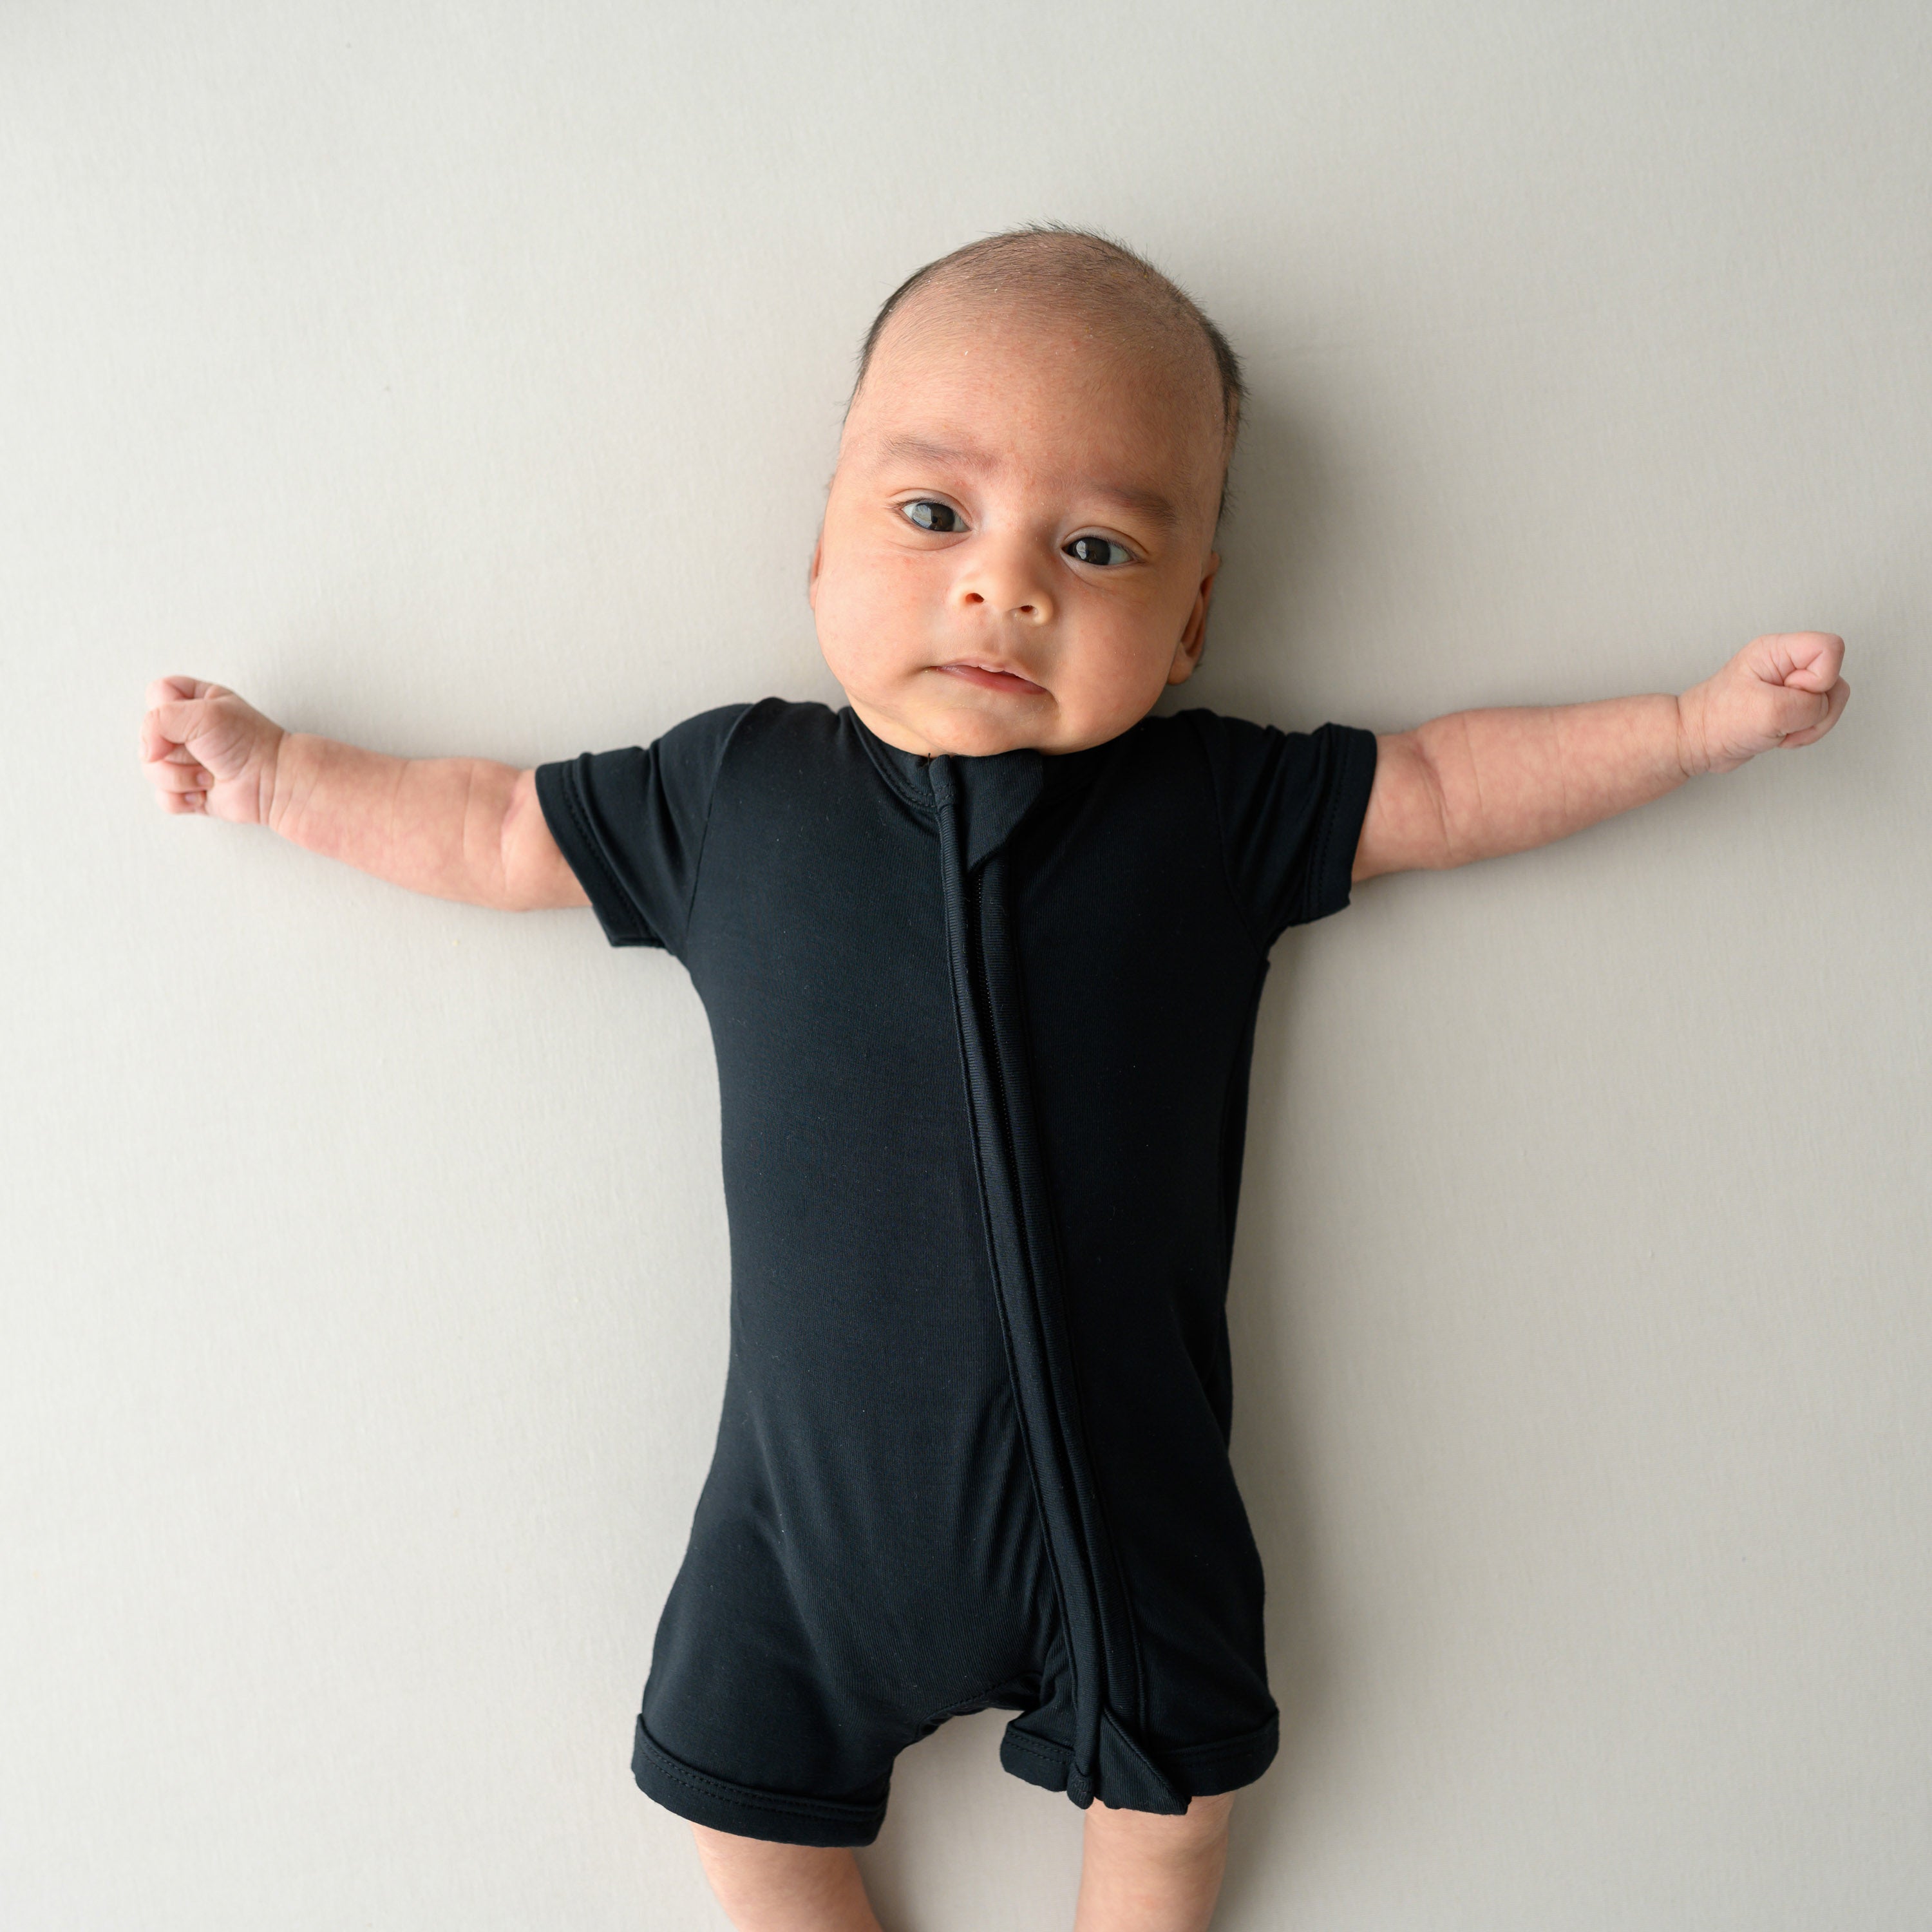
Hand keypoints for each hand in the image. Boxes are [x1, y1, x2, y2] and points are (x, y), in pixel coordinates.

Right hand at [139, 676, 287, 823]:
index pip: (156, 694)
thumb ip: (158, 719)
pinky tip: (206, 793)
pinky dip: (184, 799)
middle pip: (147, 737)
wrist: (274, 783)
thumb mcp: (203, 713)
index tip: (192, 721)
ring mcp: (185, 761)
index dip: (166, 709)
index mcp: (194, 700)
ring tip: (209, 774)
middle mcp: (187, 730)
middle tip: (204, 751)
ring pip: (151, 770)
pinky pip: (163, 797)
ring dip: (181, 777)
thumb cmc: (249, 743)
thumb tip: (146, 752)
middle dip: (173, 750)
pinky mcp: (188, 790)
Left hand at [1678, 632, 1849, 776]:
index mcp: (1778, 650)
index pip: (1831, 648)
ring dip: (1811, 725)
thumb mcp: (1769, 711)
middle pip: (1836, 679)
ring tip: (1779, 729)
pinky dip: (1805, 732)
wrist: (1697, 742)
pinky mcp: (1792, 704)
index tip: (1789, 693)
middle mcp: (1786, 663)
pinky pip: (1819, 717)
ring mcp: (1790, 684)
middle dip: (1816, 709)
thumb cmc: (1718, 721)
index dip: (1819, 678)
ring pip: (1831, 701)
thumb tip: (1824, 706)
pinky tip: (1780, 735)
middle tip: (1781, 716)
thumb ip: (1810, 704)